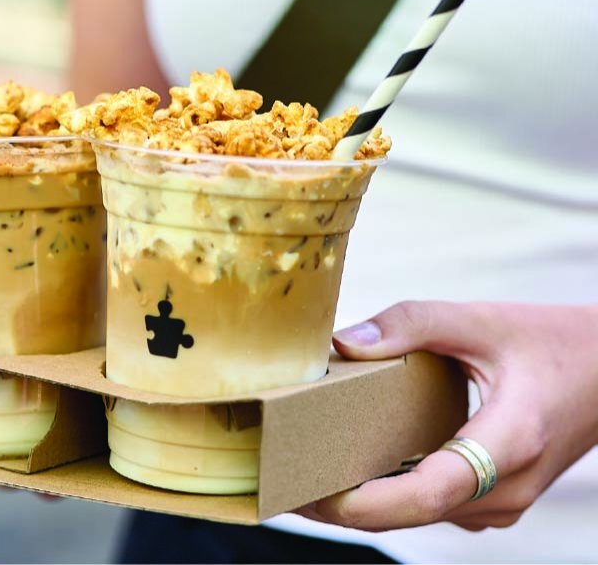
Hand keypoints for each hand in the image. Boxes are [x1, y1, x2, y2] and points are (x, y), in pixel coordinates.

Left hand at [295, 301, 597, 531]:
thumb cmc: (551, 344)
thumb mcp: (481, 319)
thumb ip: (412, 322)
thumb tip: (343, 342)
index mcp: (511, 441)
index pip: (431, 490)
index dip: (369, 501)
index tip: (316, 492)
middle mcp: (507, 488)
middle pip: (412, 512)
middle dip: (345, 505)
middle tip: (282, 482)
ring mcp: (501, 503)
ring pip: (419, 515)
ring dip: (363, 502)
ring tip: (303, 474)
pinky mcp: (490, 500)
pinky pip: (430, 506)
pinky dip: (388, 494)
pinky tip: (349, 469)